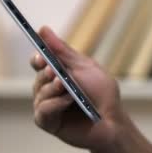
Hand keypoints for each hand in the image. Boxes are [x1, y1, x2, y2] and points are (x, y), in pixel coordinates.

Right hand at [30, 26, 124, 149]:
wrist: (113, 120)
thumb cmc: (102, 94)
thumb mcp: (85, 67)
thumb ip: (63, 51)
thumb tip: (43, 29)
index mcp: (58, 74)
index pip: (39, 63)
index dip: (38, 59)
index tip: (42, 56)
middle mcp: (50, 90)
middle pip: (39, 77)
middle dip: (47, 73)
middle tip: (55, 71)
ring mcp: (48, 107)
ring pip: (39, 93)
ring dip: (53, 88)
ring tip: (68, 88)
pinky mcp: (49, 123)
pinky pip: (43, 110)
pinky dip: (54, 104)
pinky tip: (68, 101)